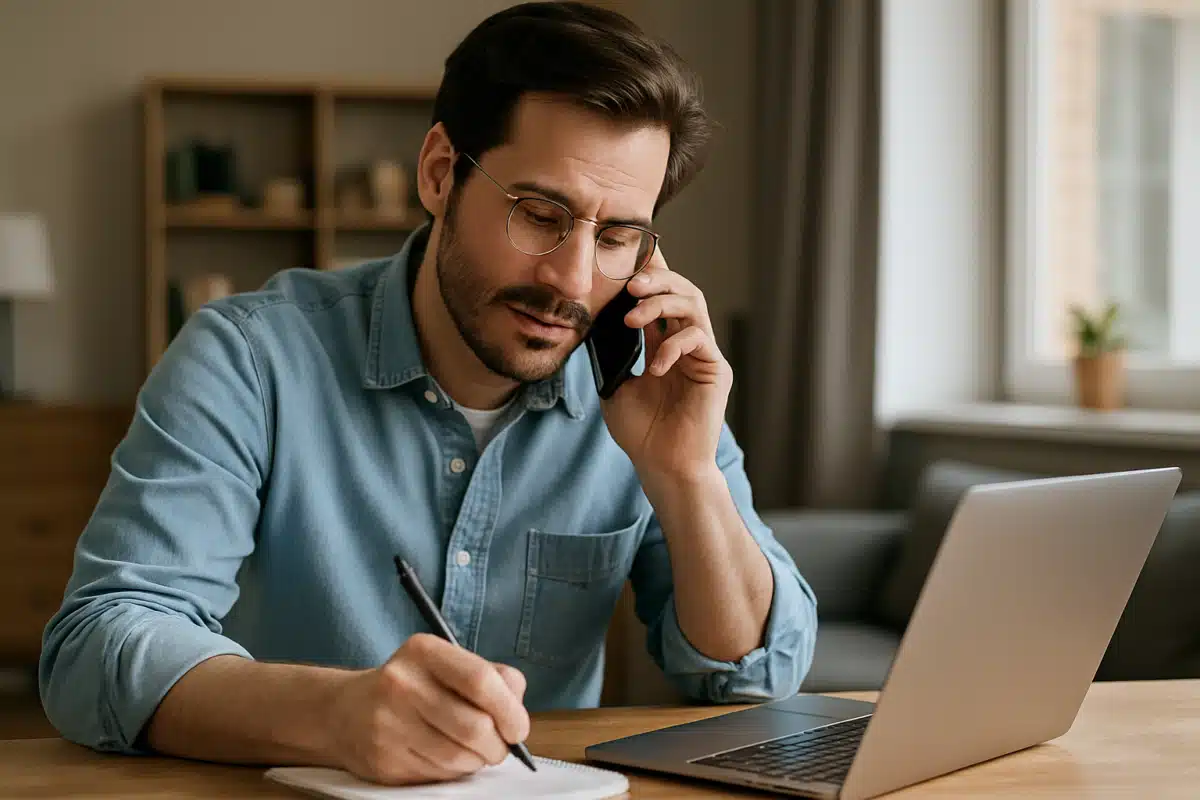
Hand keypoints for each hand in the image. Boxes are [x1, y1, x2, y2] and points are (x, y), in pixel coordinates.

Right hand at [325, 633, 529, 784]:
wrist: (346, 712)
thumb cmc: (413, 687)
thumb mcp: (447, 664)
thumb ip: (493, 678)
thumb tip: (517, 710)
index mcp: (424, 651)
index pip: (481, 680)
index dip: (510, 710)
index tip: (518, 728)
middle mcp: (402, 683)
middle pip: (475, 726)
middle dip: (498, 745)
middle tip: (499, 746)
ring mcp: (388, 724)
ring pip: (459, 757)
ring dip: (477, 761)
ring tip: (472, 751)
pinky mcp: (383, 760)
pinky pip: (438, 775)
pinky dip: (453, 771)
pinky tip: (444, 756)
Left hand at [601, 247, 732, 482]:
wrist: (662, 467)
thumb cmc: (641, 432)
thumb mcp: (616, 384)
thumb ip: (614, 353)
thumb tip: (599, 320)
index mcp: (665, 344)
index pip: (660, 298)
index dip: (649, 274)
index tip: (628, 256)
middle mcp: (688, 345)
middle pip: (683, 291)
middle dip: (657, 279)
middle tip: (630, 283)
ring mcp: (704, 356)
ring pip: (693, 306)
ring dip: (662, 303)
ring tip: (633, 315)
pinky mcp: (716, 371)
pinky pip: (698, 340)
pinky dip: (673, 346)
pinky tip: (654, 367)